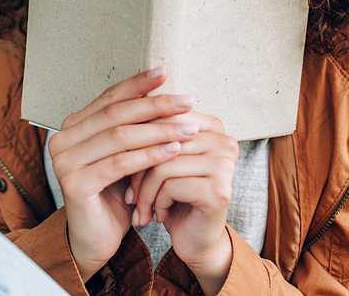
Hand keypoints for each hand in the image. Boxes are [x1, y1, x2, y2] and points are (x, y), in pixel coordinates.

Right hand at [49, 67, 197, 281]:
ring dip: (158, 130)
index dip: (137, 84)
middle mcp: (63, 139)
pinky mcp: (74, 184)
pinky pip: (119, 163)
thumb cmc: (114, 192)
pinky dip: (149, 154)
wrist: (95, 239)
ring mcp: (64, 162)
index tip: (164, 72)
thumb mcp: (123, 153)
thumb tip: (166, 92)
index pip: (109, 98)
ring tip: (188, 127)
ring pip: (120, 137)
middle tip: (186, 101)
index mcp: (73, 126)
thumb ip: (132, 125)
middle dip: (154, 105)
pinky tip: (173, 150)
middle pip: (116, 114)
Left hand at [126, 112, 238, 295]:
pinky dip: (155, 202)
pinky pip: (170, 186)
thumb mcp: (164, 159)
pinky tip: (159, 215)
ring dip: (144, 190)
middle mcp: (226, 142)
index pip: (166, 118)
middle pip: (163, 141)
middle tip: (129, 192)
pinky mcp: (219, 191)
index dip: (139, 139)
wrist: (195, 242)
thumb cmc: (176, 196)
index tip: (125, 162)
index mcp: (214, 127)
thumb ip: (155, 132)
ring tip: (140, 207)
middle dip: (138, 168)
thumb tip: (122, 106)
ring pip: (163, 164)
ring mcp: (225, 166)